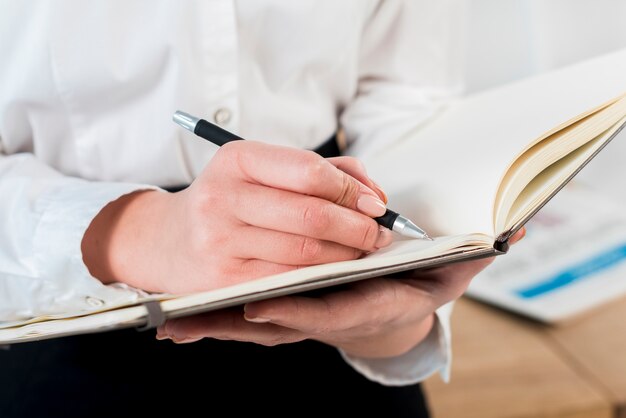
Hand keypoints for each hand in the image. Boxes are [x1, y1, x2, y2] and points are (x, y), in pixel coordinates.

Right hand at [82, 141, 389, 292]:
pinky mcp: (223, 280)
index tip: (376, 203)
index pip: (309, 171)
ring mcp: (220, 241)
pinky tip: (336, 271)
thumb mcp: (263, 171)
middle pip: (312, 215)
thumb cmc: (230, 200)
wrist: (167, 240)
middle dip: (358, 227)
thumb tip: (374, 193)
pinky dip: (321, 277)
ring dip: (346, 255)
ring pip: (304, 252)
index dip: (352, 189)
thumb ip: (322, 172)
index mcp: (237, 159)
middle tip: (380, 234)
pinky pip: (287, 280)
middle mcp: (223, 197)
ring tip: (364, 252)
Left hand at [156, 228, 525, 357]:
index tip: (260, 305)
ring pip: (254, 329)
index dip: (298, 310)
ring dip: (214, 327)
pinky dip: (214, 322)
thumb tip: (505, 241)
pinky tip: (178, 327)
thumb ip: (463, 258)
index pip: (329, 314)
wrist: (402, 300)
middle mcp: (329, 317)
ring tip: (169, 328)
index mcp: (364, 307)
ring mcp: (303, 317)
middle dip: (236, 324)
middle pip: (277, 327)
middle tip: (189, 320)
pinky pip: (244, 319)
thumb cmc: (417, 279)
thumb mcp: (444, 269)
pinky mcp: (284, 308)